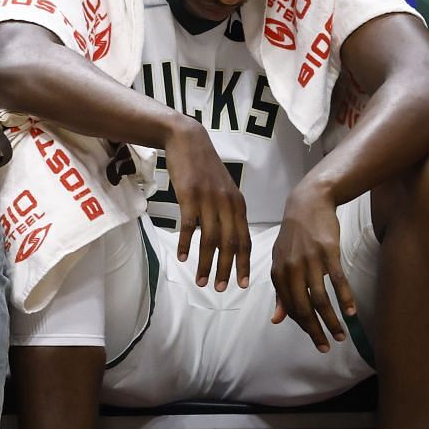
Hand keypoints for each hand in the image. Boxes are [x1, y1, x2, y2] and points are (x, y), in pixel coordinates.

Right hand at [162, 119, 249, 289]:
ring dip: (206, 262)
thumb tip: (227, 236)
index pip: (245, 239)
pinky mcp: (190, 195)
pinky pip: (190, 226)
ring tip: (201, 280)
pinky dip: (186, 243)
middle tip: (220, 289)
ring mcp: (209, 200)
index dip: (244, 263)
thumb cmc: (204, 166)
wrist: (188, 140)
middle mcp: (227, 204)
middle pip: (230, 243)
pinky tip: (182, 257)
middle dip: (226, 269)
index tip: (243, 284)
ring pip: (210, 239)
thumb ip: (226, 210)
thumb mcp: (222, 188)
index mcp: (238, 204)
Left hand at [270, 183, 353, 351]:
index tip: (314, 338)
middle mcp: (291, 269)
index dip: (303, 325)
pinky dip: (345, 299)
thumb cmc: (294, 236)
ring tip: (341, 336)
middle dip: (315, 331)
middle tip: (326, 347)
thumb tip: (276, 319)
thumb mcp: (280, 261)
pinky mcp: (328, 253)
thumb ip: (280, 291)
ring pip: (321, 299)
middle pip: (303, 307)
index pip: (290, 307)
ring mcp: (310, 261)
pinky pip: (337, 281)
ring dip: (332, 320)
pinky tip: (351, 313)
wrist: (308, 204)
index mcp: (278, 272)